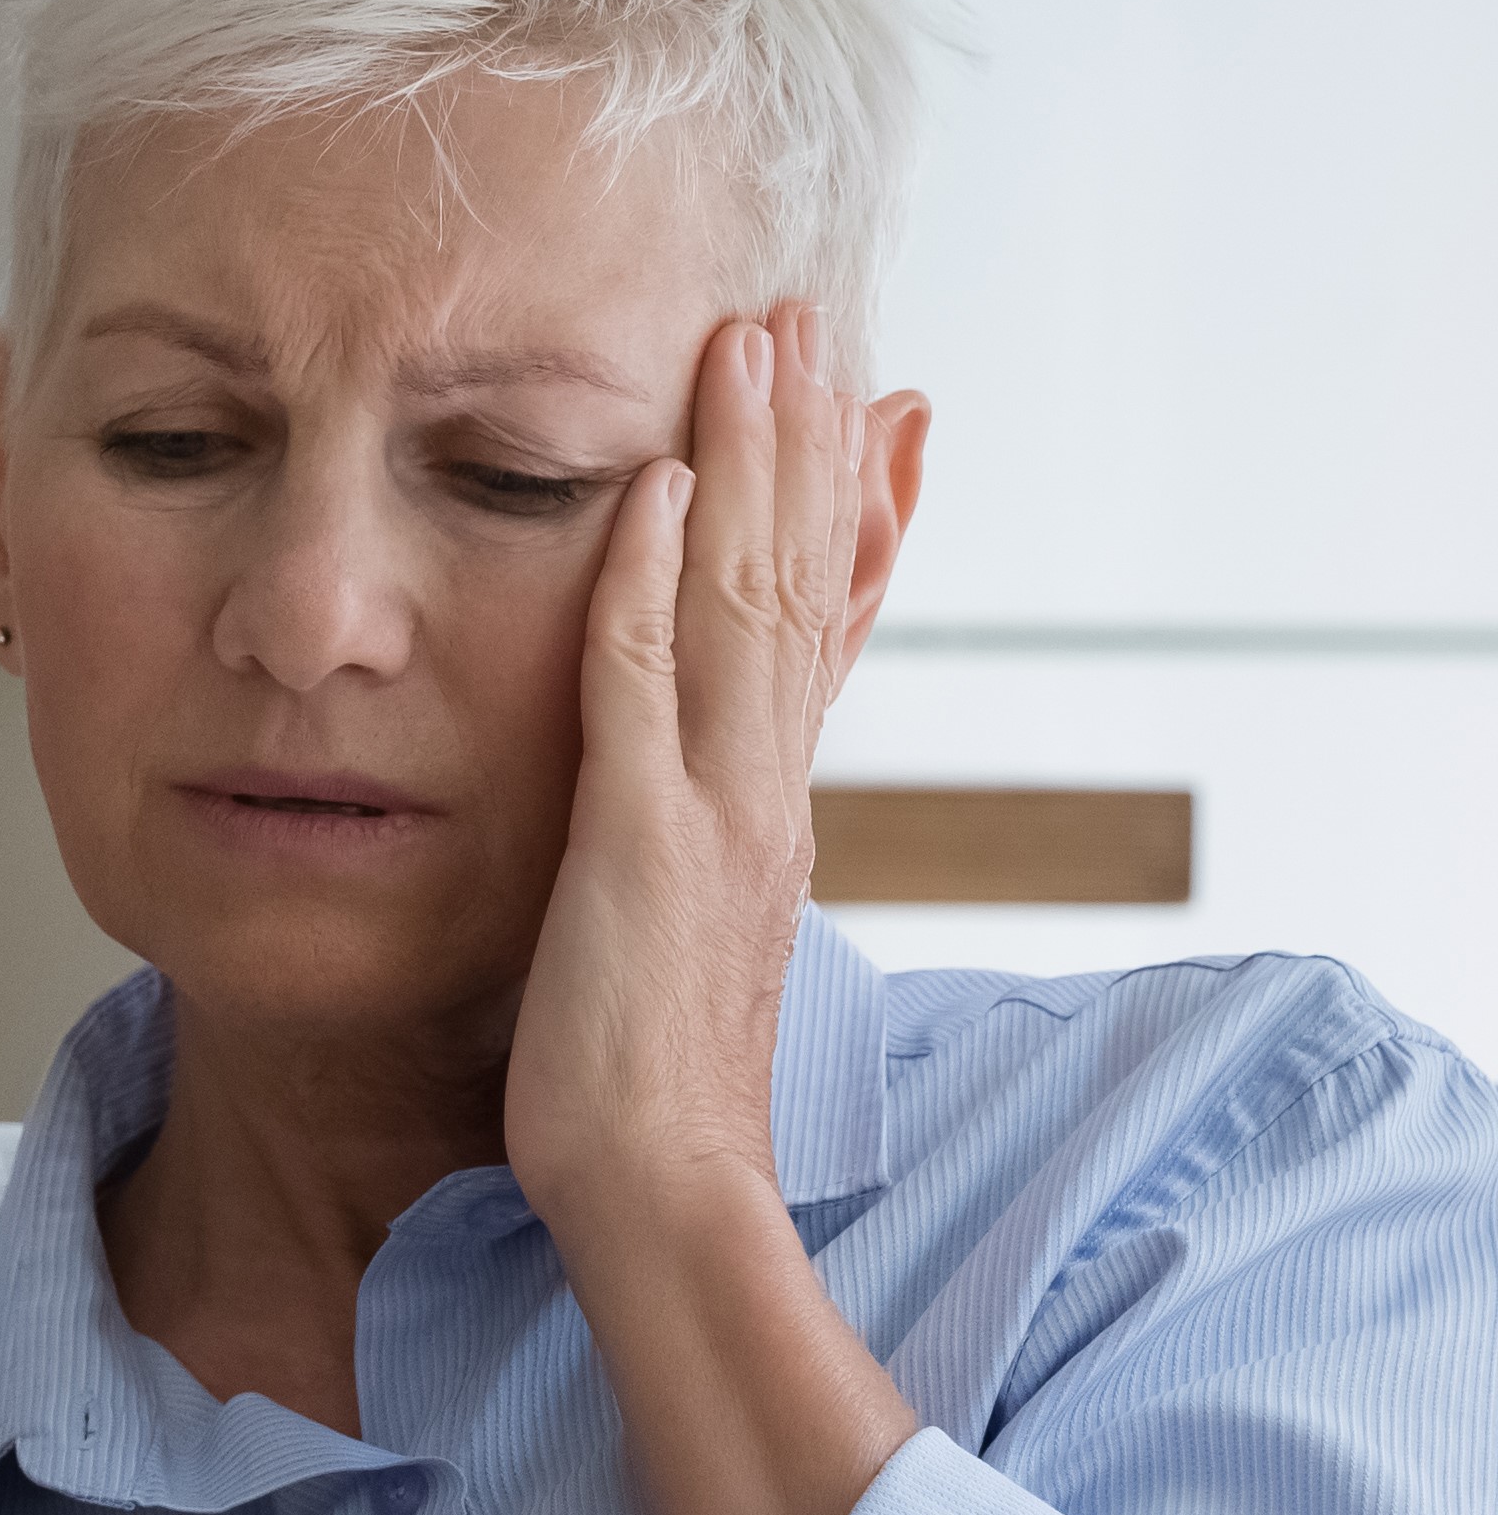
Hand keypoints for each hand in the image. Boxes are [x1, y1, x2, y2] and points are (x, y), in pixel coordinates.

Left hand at [506, 298, 880, 1242]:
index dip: (856, 512)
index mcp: (777, 812)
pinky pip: (640, 688)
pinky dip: (644, 579)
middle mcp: (768, 792)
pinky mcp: (641, 846)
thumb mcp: (689, 934)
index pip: (828, 632)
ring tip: (752, 345)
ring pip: (743, 603)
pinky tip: (646, 486)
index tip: (874, 406)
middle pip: (804, 584)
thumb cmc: (649, 1091)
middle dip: (810, 445)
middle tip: (809, 318)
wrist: (662, 1196)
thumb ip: (706, 849)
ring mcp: (715, 812)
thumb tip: (730, 805)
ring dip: (747, 466)